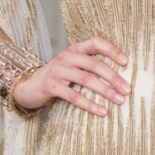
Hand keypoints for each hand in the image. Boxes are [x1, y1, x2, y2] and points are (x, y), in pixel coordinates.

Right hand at [10, 35, 129, 113]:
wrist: (27, 86)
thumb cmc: (57, 78)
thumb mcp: (72, 67)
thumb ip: (89, 67)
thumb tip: (119, 79)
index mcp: (74, 49)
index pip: (96, 43)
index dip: (112, 50)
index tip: (126, 62)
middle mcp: (66, 56)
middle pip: (95, 64)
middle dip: (114, 77)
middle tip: (127, 90)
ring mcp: (58, 70)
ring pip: (87, 80)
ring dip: (106, 91)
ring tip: (119, 101)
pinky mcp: (51, 85)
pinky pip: (74, 96)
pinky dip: (90, 104)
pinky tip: (102, 111)